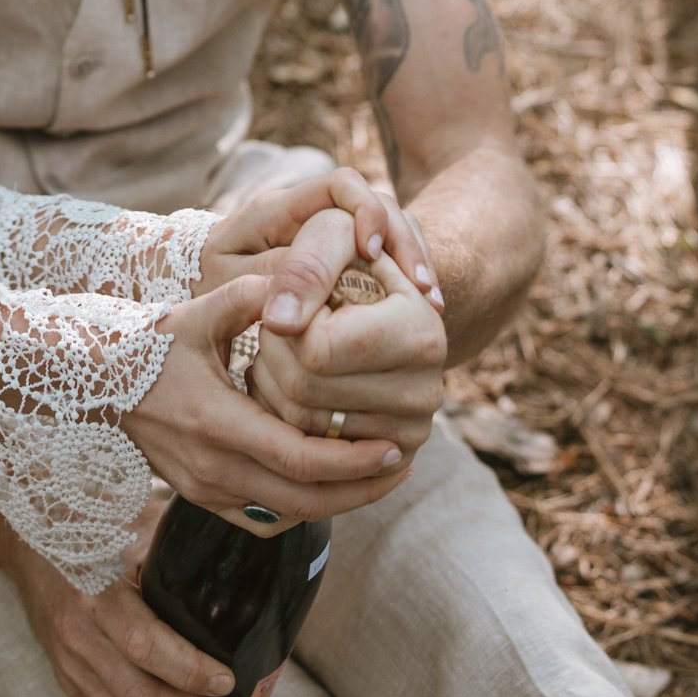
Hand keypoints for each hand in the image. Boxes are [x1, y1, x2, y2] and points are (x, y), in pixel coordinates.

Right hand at [11, 503, 261, 696]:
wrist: (24, 541)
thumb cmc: (84, 527)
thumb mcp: (126, 523)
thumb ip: (170, 541)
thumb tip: (231, 545)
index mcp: (95, 592)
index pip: (145, 645)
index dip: (190, 670)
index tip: (228, 678)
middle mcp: (78, 635)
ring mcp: (68, 664)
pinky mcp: (66, 679)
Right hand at [124, 274, 410, 535]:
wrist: (95, 384)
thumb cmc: (149, 345)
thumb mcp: (194, 315)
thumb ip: (244, 298)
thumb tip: (294, 281)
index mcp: (217, 424)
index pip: (299, 461)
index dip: (353, 463)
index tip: (393, 449)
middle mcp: (212, 469)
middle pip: (305, 502)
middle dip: (360, 490)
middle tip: (401, 465)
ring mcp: (205, 490)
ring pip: (287, 516)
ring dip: (337, 503)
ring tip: (375, 476)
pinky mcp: (201, 498)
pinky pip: (263, 519)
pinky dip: (301, 509)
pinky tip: (327, 484)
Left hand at [195, 168, 442, 317]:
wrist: (205, 298)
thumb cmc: (208, 283)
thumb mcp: (227, 279)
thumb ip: (266, 275)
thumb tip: (308, 287)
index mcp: (281, 209)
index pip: (338, 186)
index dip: (362, 210)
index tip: (368, 252)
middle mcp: (316, 217)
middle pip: (377, 207)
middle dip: (402, 242)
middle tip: (419, 288)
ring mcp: (338, 241)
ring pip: (392, 233)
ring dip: (414, 263)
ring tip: (431, 304)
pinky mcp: (352, 266)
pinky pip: (392, 263)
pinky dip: (410, 282)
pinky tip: (427, 312)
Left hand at [249, 245, 444, 463]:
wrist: (387, 306)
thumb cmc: (354, 261)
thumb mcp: (336, 237)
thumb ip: (308, 265)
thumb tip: (279, 322)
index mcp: (421, 334)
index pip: (317, 347)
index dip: (287, 320)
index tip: (289, 299)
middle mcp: (426, 391)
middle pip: (304, 388)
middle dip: (273, 351)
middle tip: (275, 325)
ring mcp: (409, 432)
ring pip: (298, 423)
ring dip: (272, 381)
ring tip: (282, 348)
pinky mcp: (386, 459)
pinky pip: (309, 450)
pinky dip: (282, 415)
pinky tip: (287, 381)